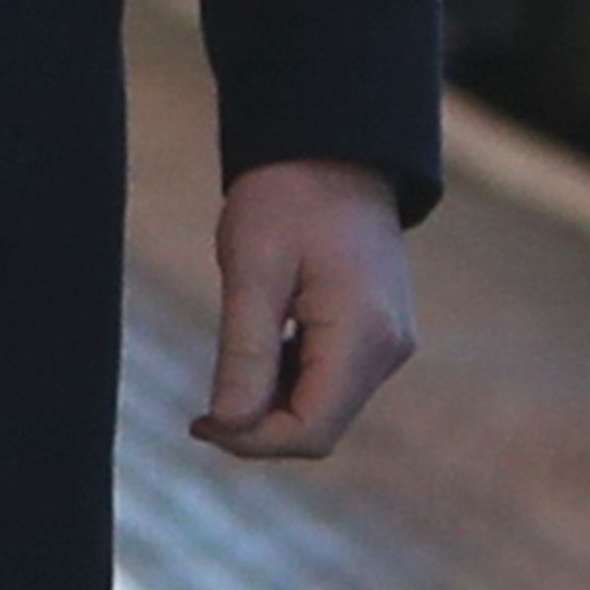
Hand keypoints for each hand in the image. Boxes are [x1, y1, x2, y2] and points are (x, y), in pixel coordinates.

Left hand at [196, 158, 412, 461]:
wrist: (333, 148)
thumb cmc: (288, 197)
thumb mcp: (252, 271)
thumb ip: (244, 354)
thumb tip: (229, 426)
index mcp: (363, 336)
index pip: (310, 432)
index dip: (251, 441)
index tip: (200, 421)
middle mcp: (388, 349)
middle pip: (320, 428)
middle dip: (259, 425)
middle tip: (206, 403)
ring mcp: (389, 343)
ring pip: (325, 409)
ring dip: (272, 402)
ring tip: (236, 355)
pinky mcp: (378, 334)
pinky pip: (332, 382)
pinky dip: (290, 380)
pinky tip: (263, 343)